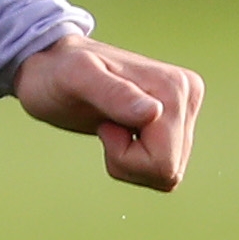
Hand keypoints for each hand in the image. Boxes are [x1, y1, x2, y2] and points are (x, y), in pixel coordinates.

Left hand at [14, 31, 204, 192]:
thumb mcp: (75, 78)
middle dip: (127, 161)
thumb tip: (153, 113)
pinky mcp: (174, 123)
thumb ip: (112, 93)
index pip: (163, 161)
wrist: (51, 67)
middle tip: (104, 128)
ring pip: (167, 172)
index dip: (123, 154)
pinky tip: (118, 131)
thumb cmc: (56, 72)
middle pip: (169, 170)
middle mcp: (187, 94)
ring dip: (129, 161)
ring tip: (109, 126)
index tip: (103, 124)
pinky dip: (134, 160)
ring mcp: (183, 110)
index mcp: (174, 86)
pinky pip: (163, 168)